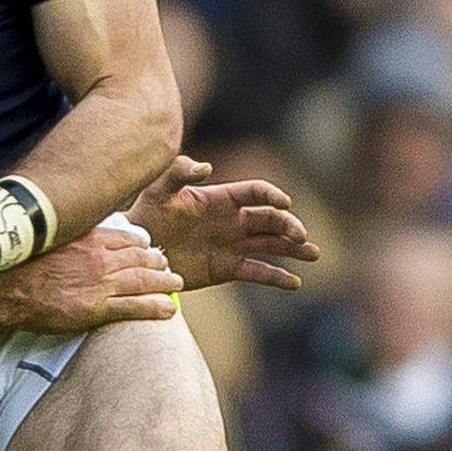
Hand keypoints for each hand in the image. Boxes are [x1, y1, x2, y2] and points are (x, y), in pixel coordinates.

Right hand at [0, 227, 182, 332]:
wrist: (5, 290)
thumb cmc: (21, 264)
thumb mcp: (50, 237)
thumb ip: (72, 234)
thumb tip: (80, 231)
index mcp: (89, 238)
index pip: (127, 238)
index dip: (141, 244)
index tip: (147, 248)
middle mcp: (100, 258)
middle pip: (141, 258)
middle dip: (158, 262)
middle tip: (166, 266)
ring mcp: (101, 284)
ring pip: (145, 281)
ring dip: (165, 283)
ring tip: (175, 284)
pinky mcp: (98, 309)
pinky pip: (136, 307)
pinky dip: (156, 307)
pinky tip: (169, 309)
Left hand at [127, 156, 319, 292]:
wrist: (139, 249)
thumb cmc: (147, 213)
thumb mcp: (158, 188)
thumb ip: (178, 172)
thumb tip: (207, 167)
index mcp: (221, 198)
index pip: (255, 193)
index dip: (272, 196)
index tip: (285, 203)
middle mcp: (232, 221)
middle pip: (270, 219)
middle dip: (289, 226)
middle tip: (302, 236)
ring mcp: (232, 245)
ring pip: (271, 245)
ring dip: (294, 248)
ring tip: (313, 254)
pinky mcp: (227, 268)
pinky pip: (258, 272)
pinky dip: (276, 277)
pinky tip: (294, 283)